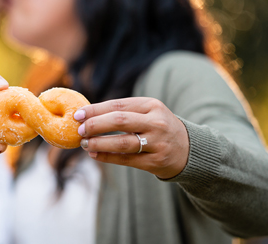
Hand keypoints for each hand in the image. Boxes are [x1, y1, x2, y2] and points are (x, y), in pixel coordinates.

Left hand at [74, 97, 188, 178]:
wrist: (188, 149)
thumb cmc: (158, 127)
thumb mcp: (147, 112)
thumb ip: (122, 112)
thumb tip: (87, 115)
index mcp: (151, 105)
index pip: (118, 106)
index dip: (95, 110)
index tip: (78, 115)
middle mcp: (156, 123)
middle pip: (120, 121)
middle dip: (96, 125)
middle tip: (80, 130)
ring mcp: (157, 143)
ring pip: (123, 143)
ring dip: (99, 143)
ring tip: (85, 144)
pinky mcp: (155, 161)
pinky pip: (127, 160)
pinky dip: (108, 157)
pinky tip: (95, 155)